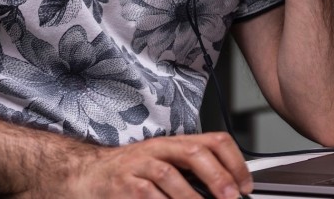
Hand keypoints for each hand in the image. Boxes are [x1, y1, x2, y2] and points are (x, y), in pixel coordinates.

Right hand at [63, 132, 251, 198]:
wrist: (89, 175)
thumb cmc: (131, 174)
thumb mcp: (164, 166)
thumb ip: (192, 174)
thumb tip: (228, 191)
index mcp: (173, 144)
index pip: (212, 140)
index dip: (233, 161)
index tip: (245, 185)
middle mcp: (158, 150)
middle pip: (193, 151)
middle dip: (217, 176)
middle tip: (231, 198)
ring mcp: (139, 166)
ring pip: (171, 177)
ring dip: (191, 198)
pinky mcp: (123, 186)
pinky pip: (148, 195)